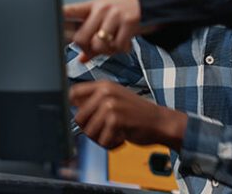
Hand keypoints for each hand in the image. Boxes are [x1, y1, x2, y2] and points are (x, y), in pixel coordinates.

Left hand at [64, 0, 152, 61]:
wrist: (150, 6)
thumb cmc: (124, 14)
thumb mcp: (106, 20)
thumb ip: (92, 39)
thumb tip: (81, 60)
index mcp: (92, 6)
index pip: (69, 10)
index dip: (56, 17)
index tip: (47, 24)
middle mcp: (101, 8)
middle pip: (81, 37)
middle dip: (88, 49)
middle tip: (98, 49)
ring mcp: (115, 14)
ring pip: (99, 44)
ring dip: (107, 51)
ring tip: (114, 46)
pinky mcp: (128, 22)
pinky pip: (117, 46)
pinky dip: (121, 50)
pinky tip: (126, 44)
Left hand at [69, 81, 185, 149]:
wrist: (160, 122)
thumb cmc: (137, 114)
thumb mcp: (115, 99)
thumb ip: (95, 101)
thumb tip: (71, 108)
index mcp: (104, 86)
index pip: (73, 93)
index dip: (73, 107)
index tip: (82, 117)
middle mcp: (105, 92)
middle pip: (78, 118)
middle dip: (89, 130)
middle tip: (104, 131)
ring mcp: (110, 105)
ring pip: (89, 132)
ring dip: (101, 139)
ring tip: (114, 134)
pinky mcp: (116, 120)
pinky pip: (102, 141)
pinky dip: (111, 144)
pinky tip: (121, 138)